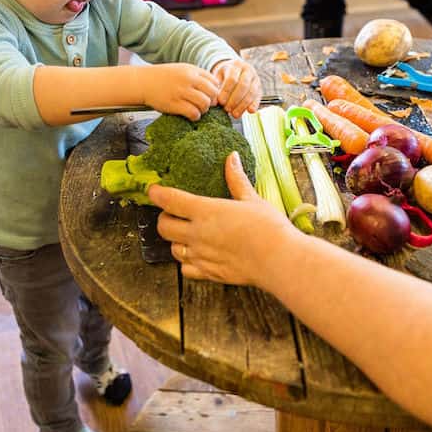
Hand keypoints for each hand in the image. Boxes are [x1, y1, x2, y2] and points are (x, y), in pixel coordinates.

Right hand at [144, 63, 219, 120]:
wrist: (143, 82)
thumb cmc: (164, 77)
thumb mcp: (182, 69)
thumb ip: (197, 76)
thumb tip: (215, 89)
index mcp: (191, 70)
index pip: (214, 81)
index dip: (214, 91)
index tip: (209, 96)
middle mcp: (188, 80)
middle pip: (212, 93)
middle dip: (212, 101)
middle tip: (205, 105)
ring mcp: (181, 92)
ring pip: (205, 104)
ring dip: (204, 110)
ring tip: (198, 110)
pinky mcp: (174, 104)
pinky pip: (193, 113)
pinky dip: (195, 116)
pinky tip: (191, 115)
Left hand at [149, 152, 299, 286]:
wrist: (278, 259)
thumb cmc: (268, 228)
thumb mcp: (252, 199)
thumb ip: (236, 180)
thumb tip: (231, 158)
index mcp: (206, 211)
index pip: (170, 200)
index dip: (157, 194)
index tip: (154, 190)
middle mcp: (197, 234)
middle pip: (163, 227)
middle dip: (164, 218)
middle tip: (173, 214)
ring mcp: (201, 255)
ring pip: (173, 249)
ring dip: (175, 241)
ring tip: (186, 235)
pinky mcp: (209, 273)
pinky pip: (186, 269)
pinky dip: (187, 263)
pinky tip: (197, 257)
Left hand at [211, 58, 261, 118]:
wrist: (236, 70)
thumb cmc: (224, 76)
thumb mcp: (218, 77)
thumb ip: (216, 87)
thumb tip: (214, 102)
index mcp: (236, 65)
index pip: (232, 78)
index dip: (226, 91)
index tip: (221, 102)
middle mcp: (248, 70)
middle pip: (243, 85)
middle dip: (235, 99)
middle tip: (227, 109)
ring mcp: (256, 78)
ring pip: (252, 92)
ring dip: (243, 105)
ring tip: (235, 114)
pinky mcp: (260, 88)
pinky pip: (258, 97)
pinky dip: (255, 104)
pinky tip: (250, 111)